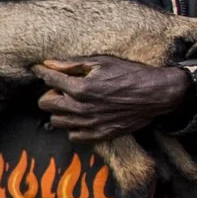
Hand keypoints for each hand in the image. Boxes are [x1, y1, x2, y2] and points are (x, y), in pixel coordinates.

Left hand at [34, 57, 192, 141]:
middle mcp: (81, 108)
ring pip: (57, 121)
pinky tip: (82, 116)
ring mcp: (90, 124)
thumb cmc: (130, 74)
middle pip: (46, 104)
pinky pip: (73, 136)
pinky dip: (73, 126)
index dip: (43, 72)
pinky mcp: (99, 135)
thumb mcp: (101, 61)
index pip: (48, 80)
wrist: (155, 94)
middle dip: (51, 93)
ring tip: (74, 101)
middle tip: (63, 87)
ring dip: (61, 110)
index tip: (41, 70)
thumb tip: (47, 64)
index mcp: (81, 87)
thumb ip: (71, 64)